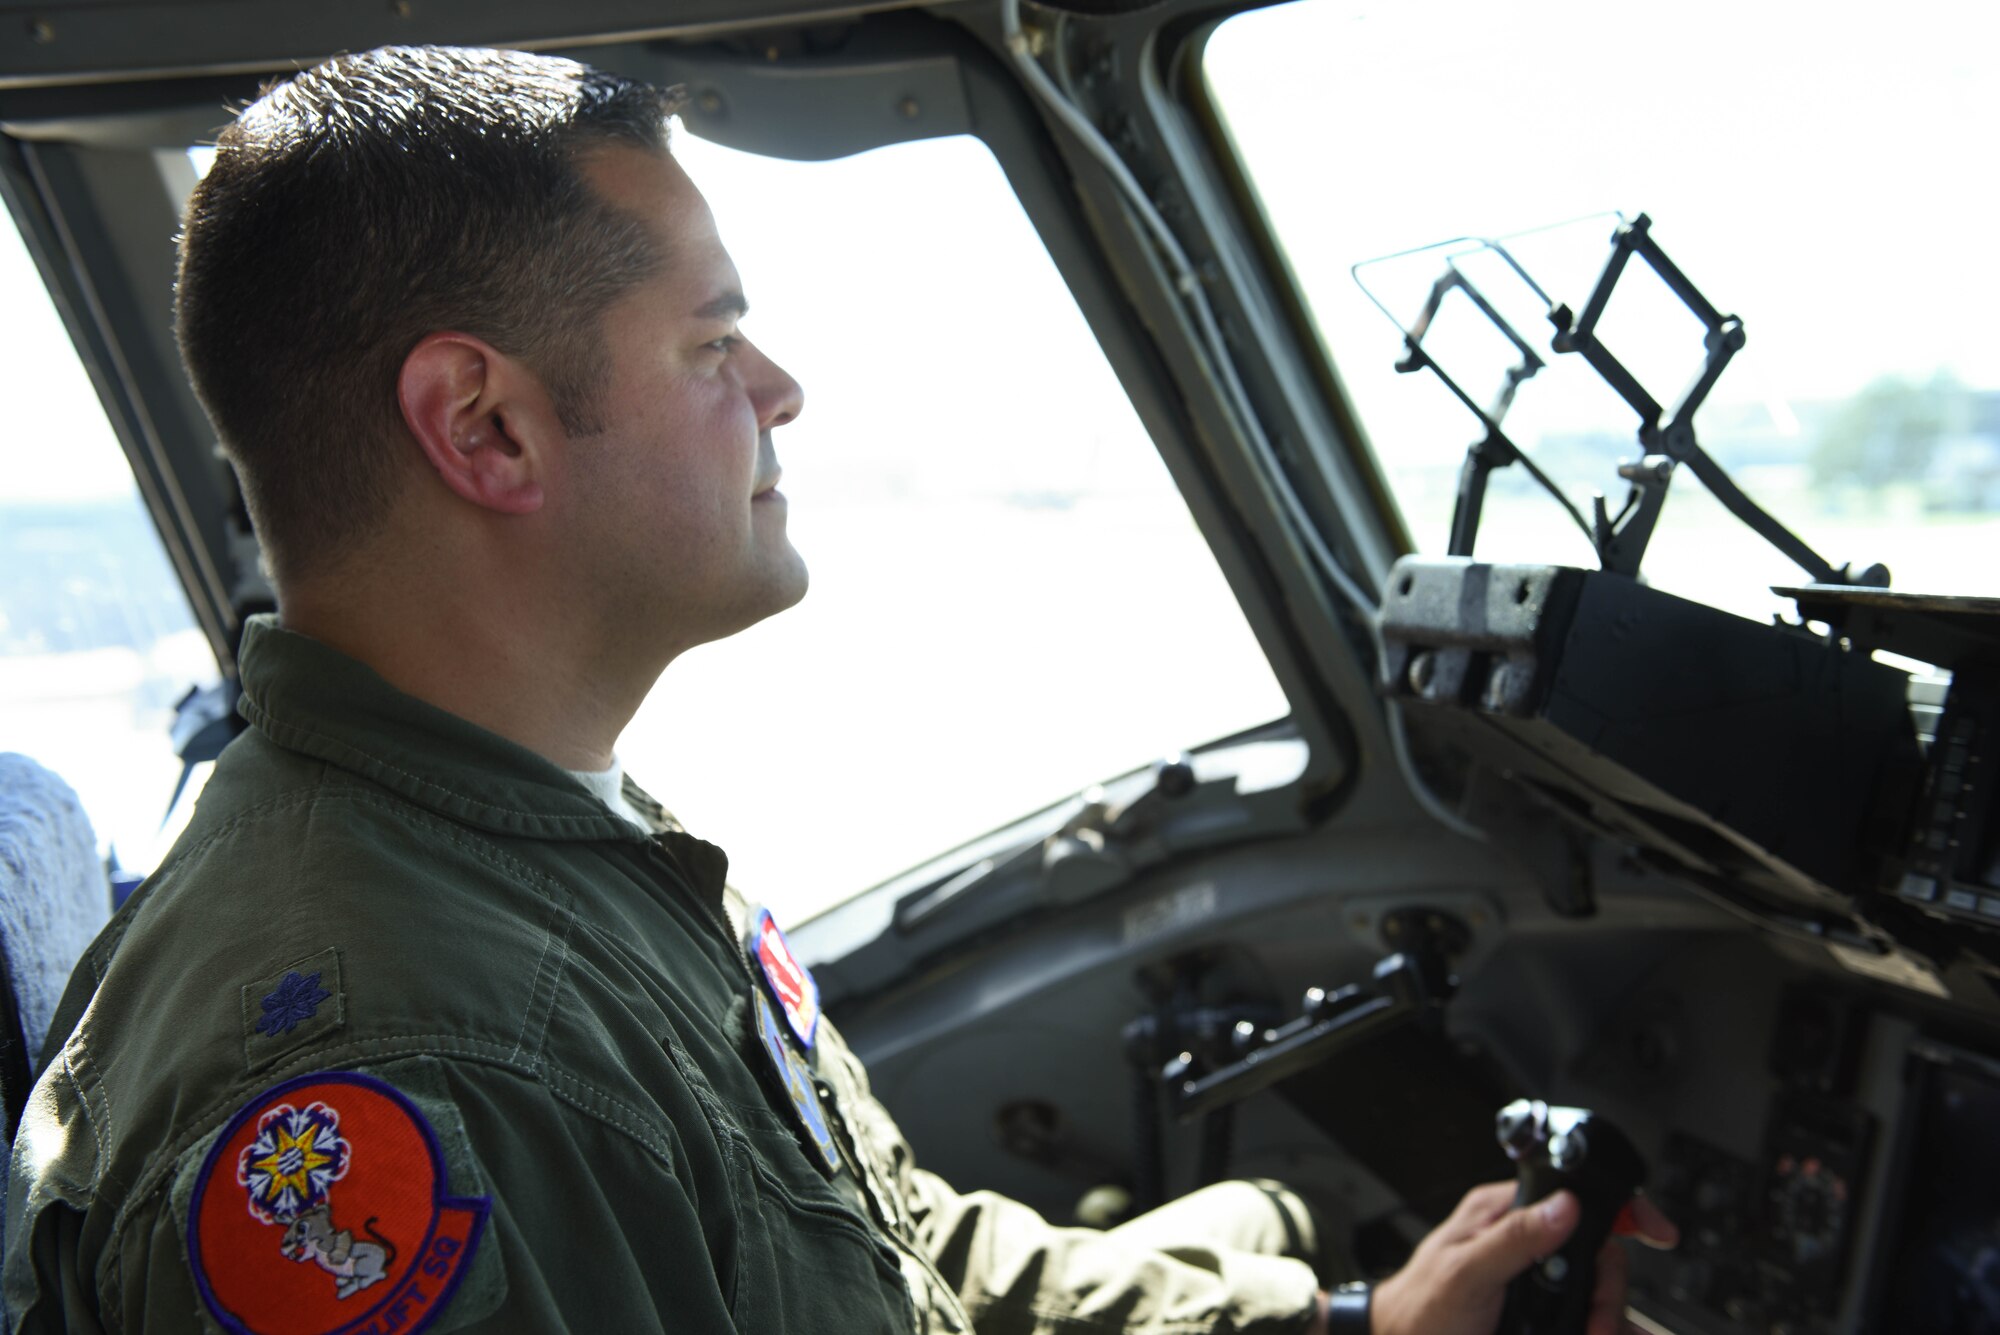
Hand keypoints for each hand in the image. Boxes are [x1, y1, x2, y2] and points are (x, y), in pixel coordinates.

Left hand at [1351, 1181, 1677, 1334]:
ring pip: (1594, 1290)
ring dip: (1610, 1317)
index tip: (1658, 1232)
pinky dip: (1603, 1328)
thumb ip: (1513, 1239)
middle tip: (1599, 1326)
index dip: (1621, 1209)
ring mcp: (1534, 1279)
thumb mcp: (1465, 1272)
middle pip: (1596, 1253)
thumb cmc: (1420, 1307)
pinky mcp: (1540, 1312)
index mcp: (1503, 1214)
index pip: (1573, 1196)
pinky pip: (1582, 1317)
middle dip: (1608, 1292)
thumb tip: (1565, 1206)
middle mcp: (1524, 1241)